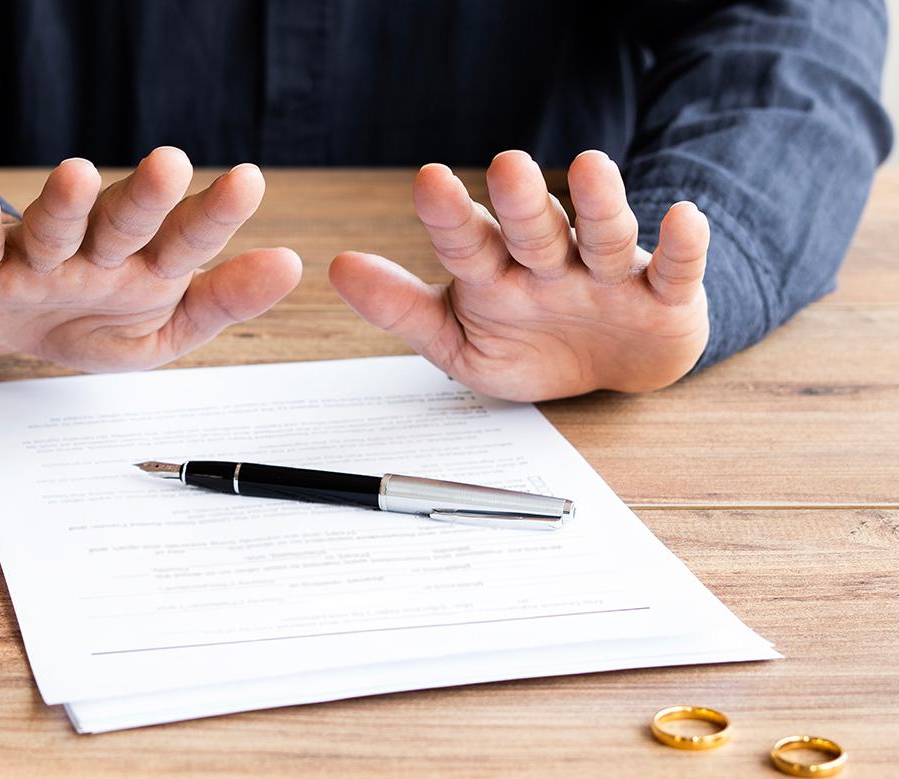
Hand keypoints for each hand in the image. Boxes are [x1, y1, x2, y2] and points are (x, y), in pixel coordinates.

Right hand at [0, 147, 300, 370]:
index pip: (187, 237)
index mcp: (147, 265)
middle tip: (171, 163)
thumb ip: (223, 301)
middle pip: (124, 221)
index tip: (248, 182)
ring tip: (78, 175)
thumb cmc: (94, 319)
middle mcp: (97, 250)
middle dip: (146, 195)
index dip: (214, 213)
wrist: (11, 330)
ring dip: (66, 203)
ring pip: (55, 227)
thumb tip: (291, 263)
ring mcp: (39, 257)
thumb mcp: (166, 329)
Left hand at [328, 151, 710, 400]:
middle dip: (521, 201)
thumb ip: (403, 308)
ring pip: (602, 234)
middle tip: (506, 166)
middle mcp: (549, 262)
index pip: (468, 242)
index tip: (428, 182)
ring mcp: (606, 274)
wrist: (608, 372)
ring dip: (598, 204)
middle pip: (534, 228)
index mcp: (496, 273)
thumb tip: (337, 267)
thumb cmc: (529, 346)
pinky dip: (681, 246)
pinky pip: (673, 268)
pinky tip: (682, 218)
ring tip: (591, 167)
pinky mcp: (663, 294)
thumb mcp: (458, 341)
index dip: (450, 216)